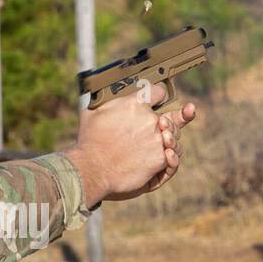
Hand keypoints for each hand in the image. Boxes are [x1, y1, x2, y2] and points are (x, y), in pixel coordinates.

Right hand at [65, 84, 196, 204]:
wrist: (93, 170)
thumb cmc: (89, 142)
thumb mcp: (92, 112)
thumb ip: (103, 100)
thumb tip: (99, 93)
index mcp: (135, 103)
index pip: (159, 91)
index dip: (158, 95)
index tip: (157, 98)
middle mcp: (150, 119)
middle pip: (168, 116)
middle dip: (164, 122)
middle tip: (157, 128)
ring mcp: (157, 139)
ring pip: (173, 135)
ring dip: (166, 140)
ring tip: (153, 146)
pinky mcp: (160, 158)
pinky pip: (171, 154)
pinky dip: (166, 157)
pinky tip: (156, 156)